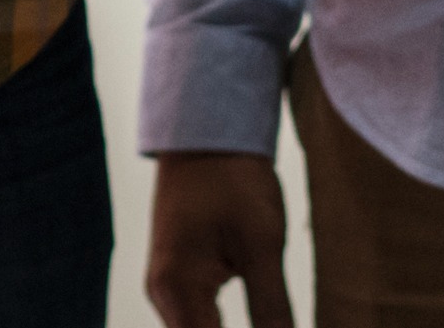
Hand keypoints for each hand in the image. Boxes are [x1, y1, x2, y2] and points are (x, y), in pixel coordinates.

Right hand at [143, 151, 296, 327]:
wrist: (206, 134)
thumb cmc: (232, 181)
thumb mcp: (262, 246)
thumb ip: (272, 309)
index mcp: (177, 289)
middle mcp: (164, 296)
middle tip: (280, 327)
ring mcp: (169, 289)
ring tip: (274, 325)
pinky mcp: (181, 280)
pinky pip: (200, 325)